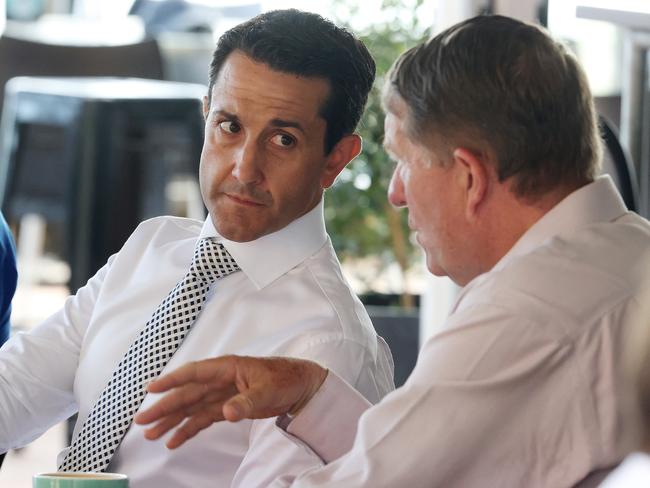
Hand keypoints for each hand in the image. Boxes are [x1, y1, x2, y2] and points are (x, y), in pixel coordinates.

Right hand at [134, 355, 327, 448]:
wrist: (300, 386)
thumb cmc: (284, 379)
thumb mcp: (267, 390)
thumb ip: (246, 402)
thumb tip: (226, 412)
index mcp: (226, 368)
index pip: (193, 373)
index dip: (172, 381)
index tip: (150, 389)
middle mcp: (219, 380)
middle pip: (187, 394)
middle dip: (164, 407)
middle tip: (142, 422)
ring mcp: (221, 394)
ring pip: (191, 408)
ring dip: (171, 421)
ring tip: (150, 434)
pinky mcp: (226, 408)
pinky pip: (202, 418)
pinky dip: (188, 429)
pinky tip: (174, 440)